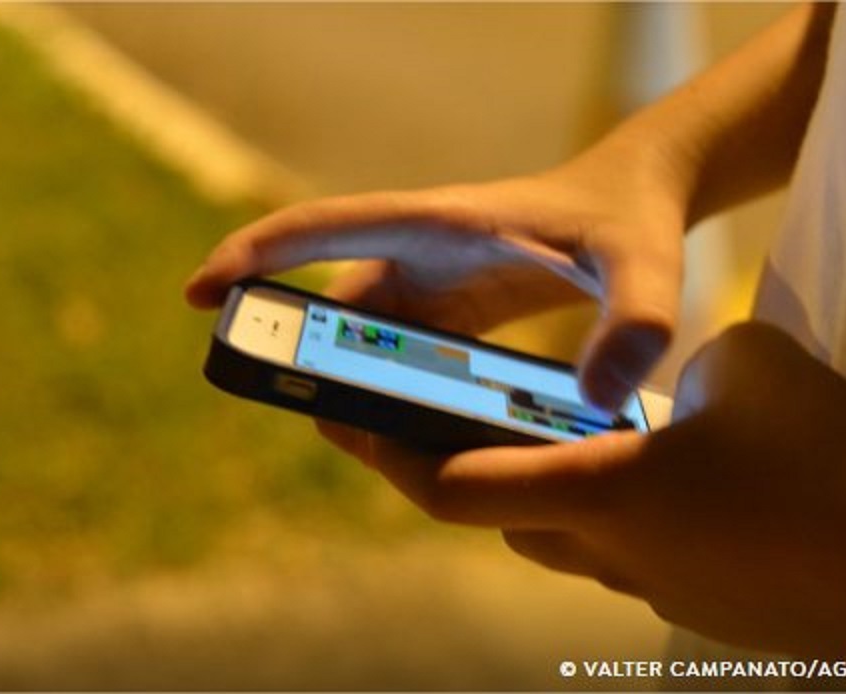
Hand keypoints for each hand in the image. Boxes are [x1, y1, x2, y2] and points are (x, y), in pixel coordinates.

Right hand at [185, 162, 685, 408]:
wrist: (639, 202)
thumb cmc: (631, 219)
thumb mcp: (645, 265)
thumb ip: (637, 320)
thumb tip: (603, 400)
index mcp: (439, 224)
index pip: (323, 228)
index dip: (253, 256)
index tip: (199, 294)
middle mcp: (420, 252)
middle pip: (331, 307)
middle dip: (302, 359)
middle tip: (314, 417)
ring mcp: (430, 284)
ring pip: (358, 340)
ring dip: (348, 387)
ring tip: (372, 444)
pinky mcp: (449, 313)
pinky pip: (395, 357)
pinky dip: (387, 395)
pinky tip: (409, 441)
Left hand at [319, 322, 845, 660]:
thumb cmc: (827, 453)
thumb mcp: (741, 361)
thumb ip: (676, 364)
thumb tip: (672, 388)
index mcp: (598, 491)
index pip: (452, 485)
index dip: (387, 453)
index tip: (345, 420)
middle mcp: (610, 554)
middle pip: (500, 517)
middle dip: (469, 468)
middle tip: (457, 420)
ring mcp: (657, 591)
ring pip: (565, 542)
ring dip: (549, 495)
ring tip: (571, 442)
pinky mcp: (705, 607)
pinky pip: (630, 560)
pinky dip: (620, 518)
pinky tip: (669, 485)